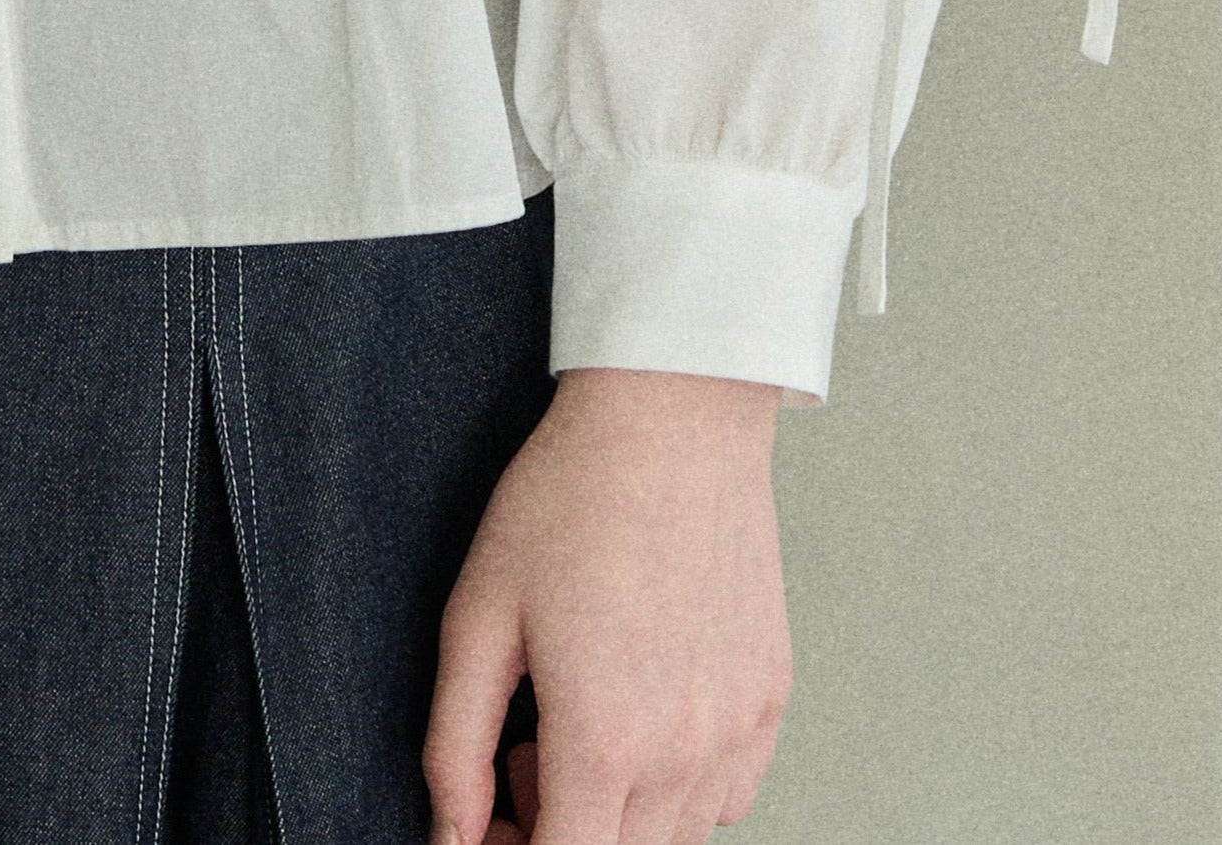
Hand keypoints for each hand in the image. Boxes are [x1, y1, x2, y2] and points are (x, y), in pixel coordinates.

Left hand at [422, 366, 791, 844]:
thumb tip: (450, 835)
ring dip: (619, 809)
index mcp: (605, 739)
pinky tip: (644, 708)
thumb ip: (454, 745)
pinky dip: (681, 785)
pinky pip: (728, 795)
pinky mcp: (771, 698)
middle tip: (523, 747)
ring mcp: (739, 728)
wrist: (671, 418)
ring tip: (581, 712)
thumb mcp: (478, 615)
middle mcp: (685, 752)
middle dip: (559, 828)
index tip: (490, 807)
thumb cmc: (569, 499)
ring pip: (677, 836)